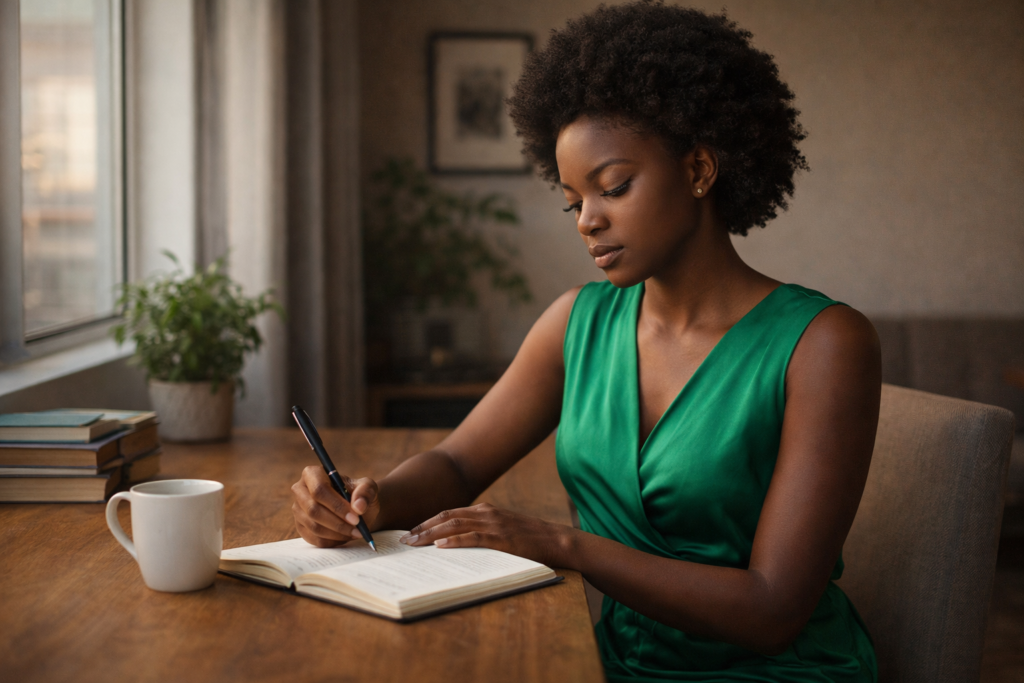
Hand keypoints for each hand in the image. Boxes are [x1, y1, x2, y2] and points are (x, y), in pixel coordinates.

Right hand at [291, 466, 380, 547]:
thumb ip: (365, 492)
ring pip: (314, 526)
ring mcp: (298, 510)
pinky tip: (345, 537)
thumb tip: (358, 507)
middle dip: (338, 523)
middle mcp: (300, 490)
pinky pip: (314, 539)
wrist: (355, 509)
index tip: (356, 518)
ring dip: (337, 534)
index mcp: (313, 474)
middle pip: (314, 510)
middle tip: (358, 529)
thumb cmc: (359, 494)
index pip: (319, 490)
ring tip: (355, 533)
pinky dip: (333, 541)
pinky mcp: (301, 527)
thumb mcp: (368, 487)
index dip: (337, 505)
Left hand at [399, 503, 573, 566]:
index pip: (448, 513)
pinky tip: (440, 546)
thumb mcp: (501, 530)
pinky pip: (473, 538)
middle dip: (422, 527)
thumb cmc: (527, 539)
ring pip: (455, 525)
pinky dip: (455, 541)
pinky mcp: (501, 538)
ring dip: (431, 534)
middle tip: (404, 539)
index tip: (410, 531)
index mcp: (484, 510)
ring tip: (414, 543)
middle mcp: (486, 513)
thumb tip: (454, 544)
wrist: (555, 540)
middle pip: (446, 517)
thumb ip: (480, 532)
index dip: (427, 522)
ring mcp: (493, 524)